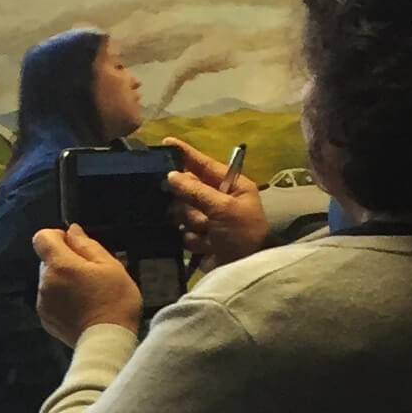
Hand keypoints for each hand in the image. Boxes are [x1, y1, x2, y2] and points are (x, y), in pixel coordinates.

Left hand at [33, 224, 142, 345]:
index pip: (42, 238)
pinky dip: (61, 299)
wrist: (107, 341)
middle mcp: (45, 282)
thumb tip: (72, 231)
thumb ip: (87, 245)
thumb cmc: (115, 301)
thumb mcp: (110, 266)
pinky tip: (81, 307)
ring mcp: (43, 302)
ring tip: (88, 293)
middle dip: (65, 261)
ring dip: (63, 281)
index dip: (57, 236)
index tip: (74, 245)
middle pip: (47, 260)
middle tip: (91, 274)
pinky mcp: (45, 318)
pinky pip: (50, 299)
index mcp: (59, 266)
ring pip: (49, 281)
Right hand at [162, 136, 266, 269]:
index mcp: (232, 186)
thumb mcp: (223, 208)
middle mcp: (219, 199)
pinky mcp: (199, 238)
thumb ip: (196, 190)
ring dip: (193, 222)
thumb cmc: (243, 233)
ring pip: (182, 211)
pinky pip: (183, 231)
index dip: (186, 154)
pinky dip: (193, 239)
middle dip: (189, 201)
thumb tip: (171, 176)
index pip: (204, 165)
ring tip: (208, 233)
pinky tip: (205, 246)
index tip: (166, 142)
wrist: (245, 269)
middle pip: (188, 189)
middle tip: (197, 209)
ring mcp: (208, 219)